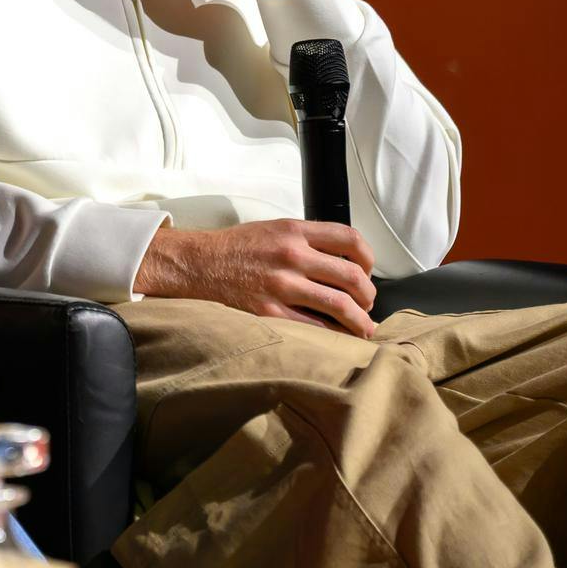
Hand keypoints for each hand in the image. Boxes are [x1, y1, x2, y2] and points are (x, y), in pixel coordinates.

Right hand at [133, 219, 377, 336]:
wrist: (197, 263)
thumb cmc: (237, 248)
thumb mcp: (273, 229)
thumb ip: (308, 239)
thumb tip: (346, 262)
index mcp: (293, 231)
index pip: (350, 239)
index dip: (369, 258)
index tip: (367, 271)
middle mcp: (290, 255)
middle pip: (352, 277)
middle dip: (368, 296)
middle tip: (366, 304)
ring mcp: (281, 285)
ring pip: (341, 306)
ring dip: (360, 320)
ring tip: (363, 326)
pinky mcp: (269, 311)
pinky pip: (315, 328)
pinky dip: (334, 336)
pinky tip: (338, 338)